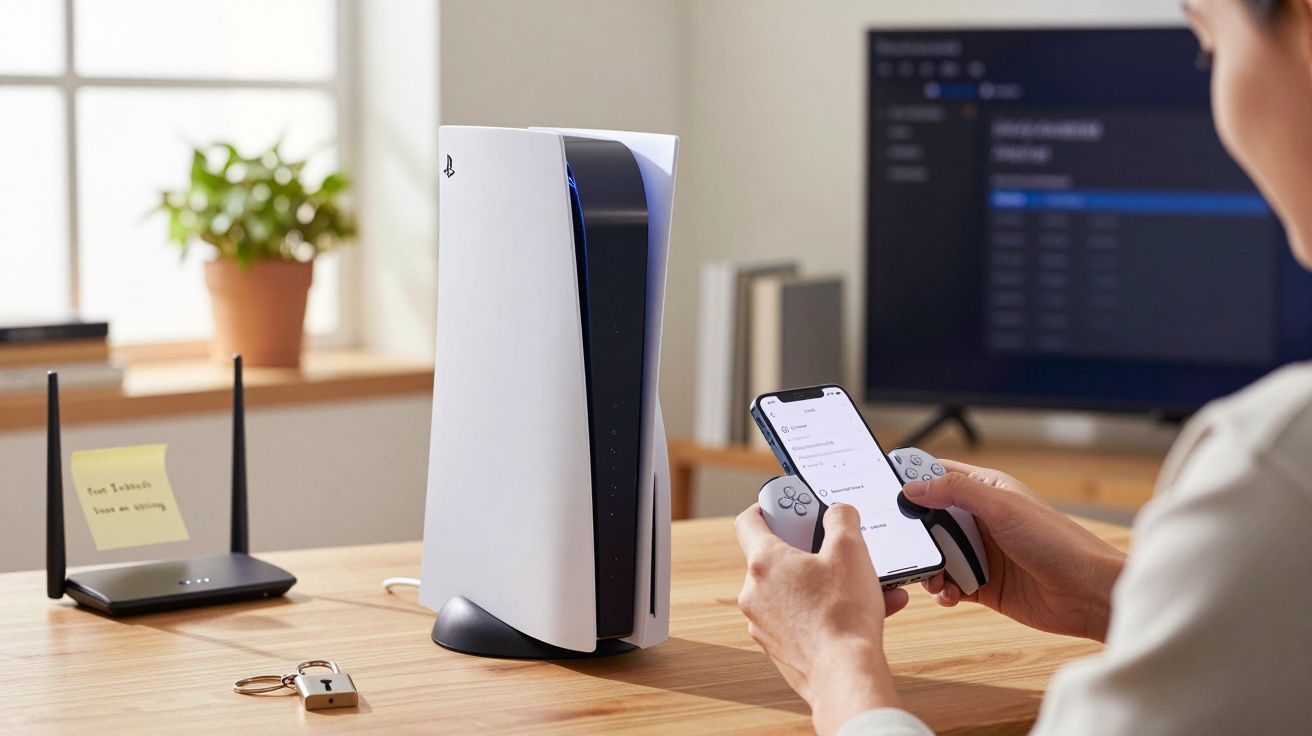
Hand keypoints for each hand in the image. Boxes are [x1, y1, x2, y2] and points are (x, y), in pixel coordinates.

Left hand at [735, 502, 909, 735]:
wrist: (845, 676)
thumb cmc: (843, 615)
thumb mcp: (851, 550)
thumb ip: (841, 519)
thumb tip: (837, 512)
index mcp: (763, 562)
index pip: (748, 521)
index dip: (766, 507)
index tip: (785, 506)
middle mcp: (754, 593)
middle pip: (776, 558)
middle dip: (809, 550)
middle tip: (834, 548)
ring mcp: (763, 624)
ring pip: (794, 591)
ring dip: (826, 583)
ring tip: (865, 584)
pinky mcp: (779, 647)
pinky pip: (801, 618)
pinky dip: (826, 611)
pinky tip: (865, 611)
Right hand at [906, 460, 1125, 640]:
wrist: (1087, 594)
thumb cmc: (1058, 543)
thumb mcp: (1001, 507)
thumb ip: (954, 491)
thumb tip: (912, 486)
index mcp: (986, 491)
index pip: (939, 475)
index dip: (912, 478)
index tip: (884, 488)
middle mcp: (981, 520)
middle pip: (930, 520)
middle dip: (915, 533)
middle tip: (906, 544)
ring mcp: (982, 554)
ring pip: (936, 555)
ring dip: (929, 567)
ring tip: (935, 578)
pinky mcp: (984, 586)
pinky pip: (949, 585)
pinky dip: (943, 591)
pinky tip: (951, 595)